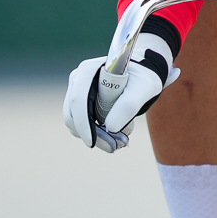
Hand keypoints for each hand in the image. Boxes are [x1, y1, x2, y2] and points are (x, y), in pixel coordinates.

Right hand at [63, 20, 180, 152]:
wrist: (141, 78)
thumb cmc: (142, 79)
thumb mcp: (144, 89)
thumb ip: (128, 105)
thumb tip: (110, 127)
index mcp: (88, 70)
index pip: (78, 100)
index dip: (83, 123)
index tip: (93, 143)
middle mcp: (78, 80)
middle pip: (73, 115)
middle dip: (92, 134)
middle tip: (115, 146)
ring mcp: (77, 92)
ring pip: (75, 123)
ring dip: (95, 137)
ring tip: (121, 141)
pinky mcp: (82, 104)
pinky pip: (82, 125)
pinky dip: (96, 135)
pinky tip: (115, 136)